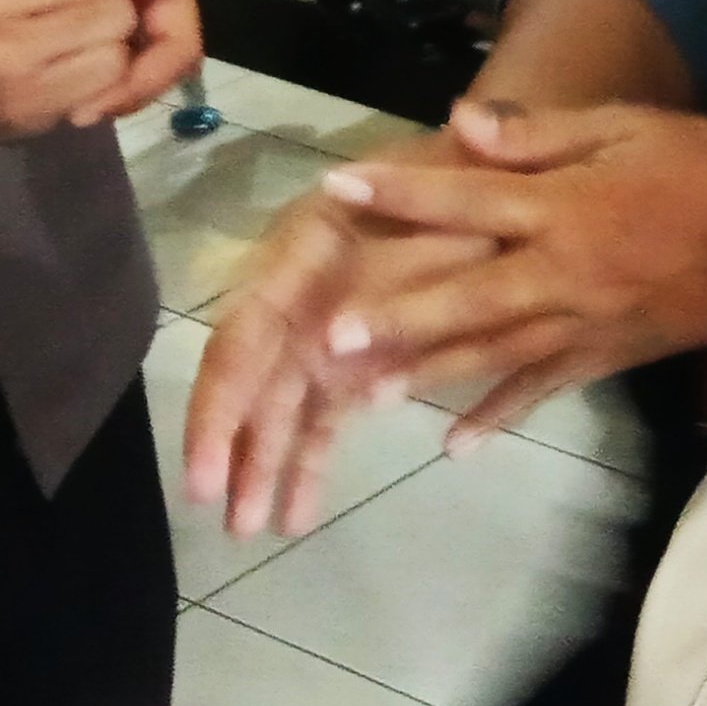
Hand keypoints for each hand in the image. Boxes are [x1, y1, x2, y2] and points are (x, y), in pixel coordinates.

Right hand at [185, 130, 498, 536]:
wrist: (503, 192)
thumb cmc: (470, 179)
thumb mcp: (456, 178)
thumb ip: (431, 187)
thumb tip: (384, 174)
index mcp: (311, 247)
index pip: (251, 326)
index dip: (224, 394)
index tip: (203, 460)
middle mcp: (303, 291)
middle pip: (252, 373)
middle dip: (228, 440)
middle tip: (213, 506)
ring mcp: (325, 332)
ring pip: (280, 406)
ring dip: (262, 465)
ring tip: (250, 531)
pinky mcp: (352, 364)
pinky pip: (321, 420)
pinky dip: (307, 464)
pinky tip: (295, 516)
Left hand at [310, 101, 706, 442]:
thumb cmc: (701, 164)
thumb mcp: (622, 127)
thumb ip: (538, 134)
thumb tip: (460, 124)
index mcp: (564, 206)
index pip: (465, 198)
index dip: (399, 194)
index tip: (337, 190)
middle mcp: (564, 271)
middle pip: (467, 298)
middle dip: (396, 319)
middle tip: (330, 341)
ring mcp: (586, 322)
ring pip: (495, 353)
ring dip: (429, 375)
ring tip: (364, 398)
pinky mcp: (609, 355)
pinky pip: (545, 389)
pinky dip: (500, 416)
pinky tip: (456, 444)